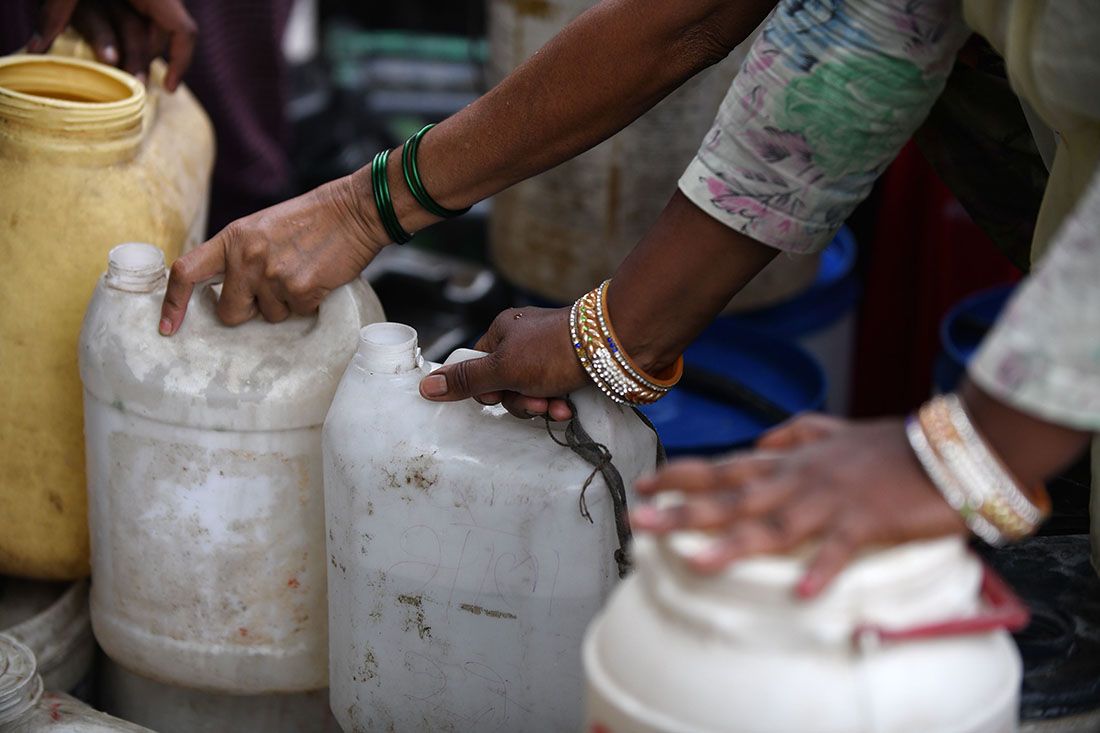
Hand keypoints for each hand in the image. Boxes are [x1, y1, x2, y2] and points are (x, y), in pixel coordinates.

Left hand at [28, 0, 195, 90]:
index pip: (184, 33)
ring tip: (118, 66)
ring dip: (136, 45)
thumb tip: (36, 49)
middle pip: (164, 34)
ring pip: (152, 23)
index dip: (181, 63)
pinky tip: (113, 38)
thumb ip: (55, 10)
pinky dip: (130, 25)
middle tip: (129, 85)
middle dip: (147, 60)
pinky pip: (142, 9)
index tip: (169, 88)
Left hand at [159, 174, 387, 333]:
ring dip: (285, 304)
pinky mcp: (300, 289)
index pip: (187, 272)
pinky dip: (309, 302)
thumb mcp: (262, 228)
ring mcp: (272, 274)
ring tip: (303, 273)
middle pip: (230, 312)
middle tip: (273, 289)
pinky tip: (318, 278)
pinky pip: (297, 313)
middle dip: (249, 310)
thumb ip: (240, 255)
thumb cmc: (310, 220)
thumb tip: (228, 294)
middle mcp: (246, 257)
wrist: (353, 211)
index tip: (167, 328)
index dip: (173, 304)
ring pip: (269, 316)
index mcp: (232, 239)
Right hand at [418, 306, 588, 421]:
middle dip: (520, 401)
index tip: (500, 396)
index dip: (487, 390)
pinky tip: (569, 406)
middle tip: (537, 401)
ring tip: (558, 406)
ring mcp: (548, 353)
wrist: (613, 345)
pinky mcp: (570, 366)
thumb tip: (426, 387)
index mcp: (502, 332)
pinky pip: (554, 391)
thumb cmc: (553, 351)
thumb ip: (467, 380)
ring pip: (530, 391)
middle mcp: (523, 340)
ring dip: (542, 405)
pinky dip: (559, 402)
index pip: (478, 367)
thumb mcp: (504, 369)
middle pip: (505, 385)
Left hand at [631, 414, 967, 597]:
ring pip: (775, 524)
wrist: (949, 449)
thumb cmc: (889, 445)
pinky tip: (801, 590)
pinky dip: (822, 568)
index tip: (644, 484)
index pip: (725, 466)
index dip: (682, 475)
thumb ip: (795, 433)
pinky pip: (841, 549)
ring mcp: (831, 502)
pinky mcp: (867, 523)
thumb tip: (761, 440)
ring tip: (697, 562)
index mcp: (791, 462)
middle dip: (684, 511)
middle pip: (733, 497)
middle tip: (640, 521)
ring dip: (735, 544)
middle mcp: (800, 480)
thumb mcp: (835, 431)